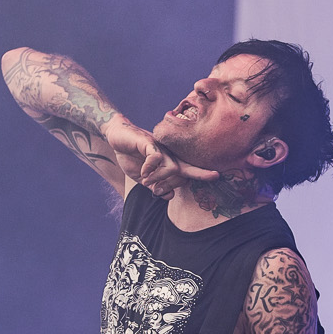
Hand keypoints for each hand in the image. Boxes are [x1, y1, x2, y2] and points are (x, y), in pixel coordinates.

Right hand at [103, 118, 218, 197]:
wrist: (116, 137)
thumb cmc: (132, 156)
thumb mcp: (144, 177)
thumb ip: (156, 186)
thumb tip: (170, 196)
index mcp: (169, 162)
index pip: (190, 170)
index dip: (202, 173)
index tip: (217, 175)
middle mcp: (168, 154)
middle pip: (182, 174)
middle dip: (169, 185)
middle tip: (153, 187)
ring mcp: (160, 148)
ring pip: (172, 168)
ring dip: (158, 178)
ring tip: (145, 178)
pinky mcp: (148, 143)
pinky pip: (156, 158)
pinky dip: (150, 168)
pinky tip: (143, 172)